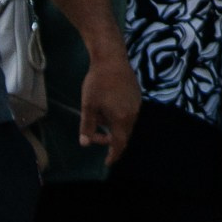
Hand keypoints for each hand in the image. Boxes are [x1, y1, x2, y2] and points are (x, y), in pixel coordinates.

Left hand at [78, 50, 140, 164]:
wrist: (111, 59)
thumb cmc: (97, 83)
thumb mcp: (88, 106)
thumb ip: (87, 126)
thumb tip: (85, 143)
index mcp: (121, 118)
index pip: (119, 143)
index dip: (113, 154)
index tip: (108, 163)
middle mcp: (133, 114)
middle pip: (124, 135)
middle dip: (111, 140)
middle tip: (95, 137)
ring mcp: (137, 105)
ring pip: (127, 124)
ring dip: (114, 128)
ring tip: (99, 118)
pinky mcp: (137, 96)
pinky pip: (129, 114)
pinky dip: (119, 118)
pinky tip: (108, 108)